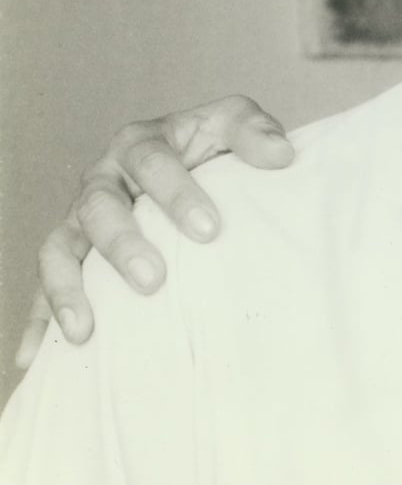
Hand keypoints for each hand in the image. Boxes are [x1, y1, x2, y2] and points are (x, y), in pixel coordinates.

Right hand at [14, 98, 294, 368]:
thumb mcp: (231, 124)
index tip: (208, 230)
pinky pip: (44, 287)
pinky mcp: (71, 255)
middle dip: (123, 244)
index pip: (152, 162)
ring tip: (86, 330)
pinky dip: (39, 321)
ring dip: (68, 289)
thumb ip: (253, 130)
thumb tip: (281, 154)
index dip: (175, 193)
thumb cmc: (212, 148)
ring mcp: (80, 220)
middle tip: (154, 280)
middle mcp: (103, 180)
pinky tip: (37, 360)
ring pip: (60, 249)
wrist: (194, 163)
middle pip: (99, 207)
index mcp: (141, 144)